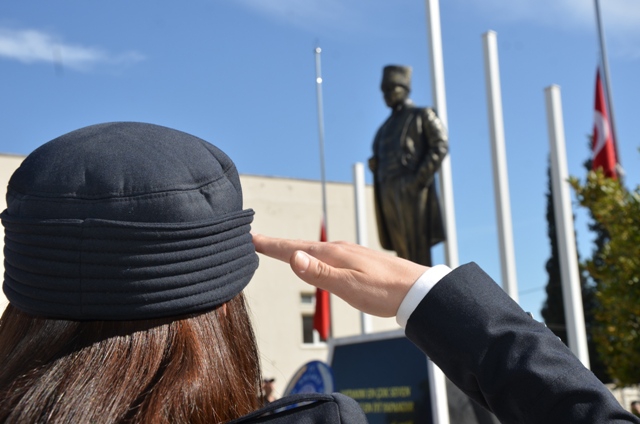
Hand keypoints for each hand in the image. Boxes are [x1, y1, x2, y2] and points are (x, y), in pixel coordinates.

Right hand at [252, 234, 427, 316]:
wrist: (417, 290)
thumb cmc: (384, 292)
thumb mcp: (348, 286)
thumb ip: (319, 273)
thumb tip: (293, 257)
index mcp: (332, 255)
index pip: (294, 249)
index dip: (271, 245)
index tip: (250, 238)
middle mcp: (338, 250)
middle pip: (300, 246)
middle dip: (277, 244)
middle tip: (256, 240)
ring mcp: (348, 254)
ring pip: (313, 249)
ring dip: (293, 248)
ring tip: (279, 249)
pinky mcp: (357, 261)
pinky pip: (325, 254)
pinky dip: (310, 254)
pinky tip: (315, 259)